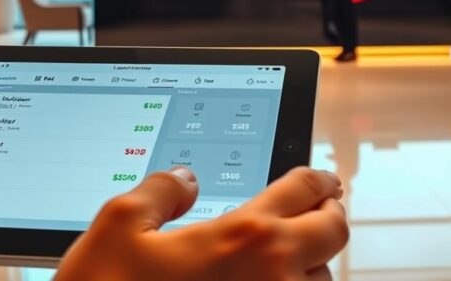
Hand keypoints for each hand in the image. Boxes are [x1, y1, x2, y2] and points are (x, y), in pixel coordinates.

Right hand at [56, 166, 347, 280]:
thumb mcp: (117, 227)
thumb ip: (158, 191)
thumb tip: (184, 180)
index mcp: (243, 236)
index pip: (307, 190)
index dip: (320, 179)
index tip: (323, 180)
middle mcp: (273, 275)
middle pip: (333, 233)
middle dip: (329, 214)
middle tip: (319, 209)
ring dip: (311, 266)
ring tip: (290, 259)